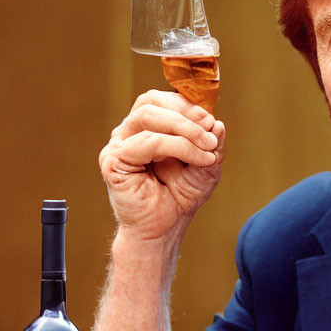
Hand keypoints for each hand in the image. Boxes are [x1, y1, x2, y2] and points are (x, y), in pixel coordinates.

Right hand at [98, 91, 224, 240]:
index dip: (186, 104)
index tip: (210, 118)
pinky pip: (147, 142)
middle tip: (209, 127)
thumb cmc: (180, 196)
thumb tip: (217, 123)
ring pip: (148, 117)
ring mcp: (118, 145)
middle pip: (151, 102)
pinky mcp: (113, 161)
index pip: (161, 101)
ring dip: (184, 129)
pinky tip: (200, 159)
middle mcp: (130, 132)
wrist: (164, 229)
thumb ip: (211, 144)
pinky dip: (178, 147)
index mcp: (147, 128)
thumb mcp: (206, 166)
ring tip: (208, 146)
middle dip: (185, 112)